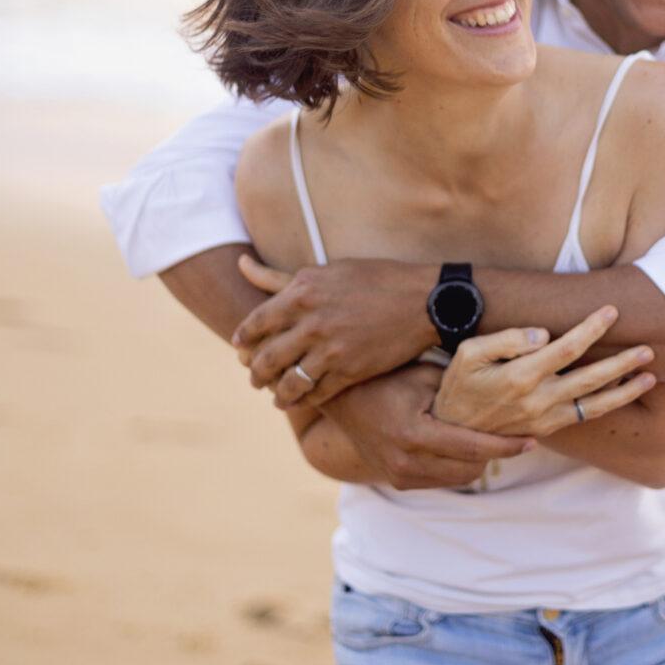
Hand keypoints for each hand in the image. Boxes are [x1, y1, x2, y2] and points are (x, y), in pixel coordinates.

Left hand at [232, 254, 434, 407]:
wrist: (425, 300)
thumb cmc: (376, 279)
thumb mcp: (326, 270)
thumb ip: (279, 276)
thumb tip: (241, 264)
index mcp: (302, 291)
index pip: (255, 323)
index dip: (243, 340)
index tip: (239, 348)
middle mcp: (311, 322)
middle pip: (266, 358)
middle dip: (255, 373)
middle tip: (254, 378)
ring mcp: (331, 349)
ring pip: (289, 382)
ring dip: (277, 394)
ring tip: (276, 397)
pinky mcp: (351, 371)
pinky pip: (317, 393)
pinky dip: (306, 400)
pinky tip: (303, 400)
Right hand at [325, 365, 535, 490]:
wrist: (342, 400)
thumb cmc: (387, 376)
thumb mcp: (424, 374)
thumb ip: (462, 384)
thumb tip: (504, 377)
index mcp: (414, 435)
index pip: (473, 447)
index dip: (506, 445)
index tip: (532, 439)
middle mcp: (406, 462)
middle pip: (470, 469)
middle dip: (496, 455)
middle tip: (519, 437)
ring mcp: (399, 476)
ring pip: (458, 478)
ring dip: (478, 462)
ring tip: (498, 440)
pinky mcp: (397, 481)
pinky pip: (440, 480)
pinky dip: (457, 466)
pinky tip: (468, 445)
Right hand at [432, 306, 654, 436]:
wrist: (452, 429)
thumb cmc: (459, 384)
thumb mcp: (469, 354)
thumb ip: (506, 340)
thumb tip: (544, 334)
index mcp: (519, 377)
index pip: (566, 349)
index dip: (591, 329)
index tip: (611, 311)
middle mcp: (537, 401)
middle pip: (590, 379)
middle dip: (622, 362)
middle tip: (648, 348)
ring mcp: (545, 419)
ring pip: (595, 406)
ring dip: (625, 390)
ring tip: (652, 377)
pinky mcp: (547, 430)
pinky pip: (585, 418)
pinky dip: (608, 406)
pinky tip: (625, 393)